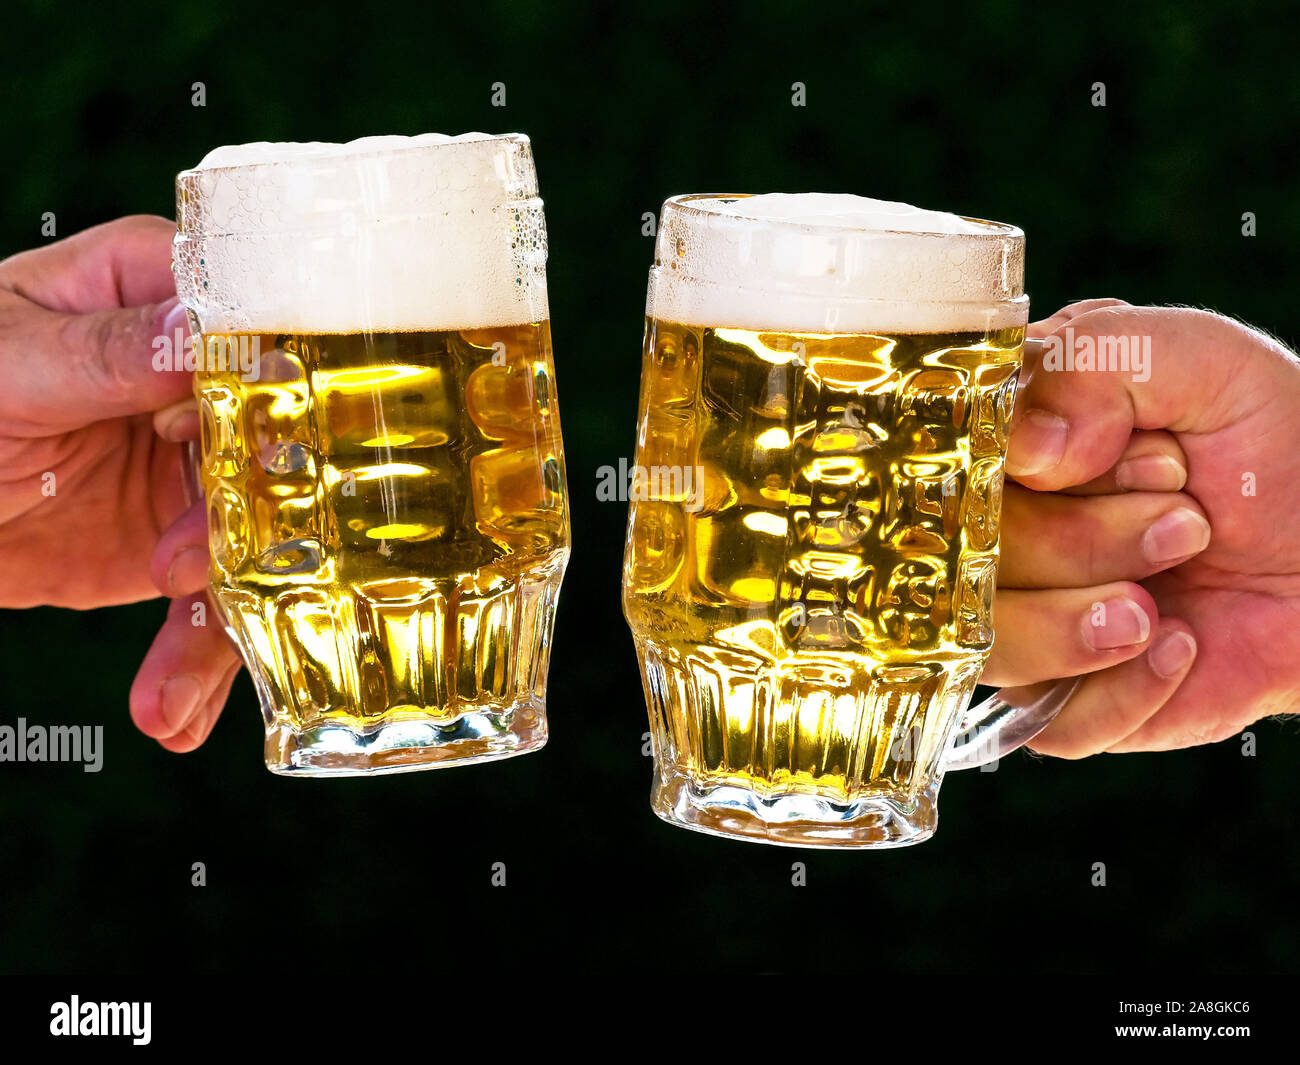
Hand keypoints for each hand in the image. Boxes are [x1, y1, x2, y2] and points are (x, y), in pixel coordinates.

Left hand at [0, 216, 239, 751]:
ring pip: (258, 542)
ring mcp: (197, 470)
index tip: (267, 442)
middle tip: (176, 571)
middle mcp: (197, 385)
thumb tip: (200, 329)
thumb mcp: (6, 365)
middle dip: (246, 524)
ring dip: (218, 626)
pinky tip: (173, 714)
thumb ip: (105, 353)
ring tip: (168, 697)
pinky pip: (214, 602)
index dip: (276, 385)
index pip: (255, 329)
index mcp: (158, 298)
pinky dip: (196, 663)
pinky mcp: (181, 546)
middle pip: (275, 447)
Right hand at [985, 299, 1299, 755]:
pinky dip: (1128, 688)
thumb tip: (1023, 450)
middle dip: (1078, 541)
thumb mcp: (1200, 359)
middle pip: (957, 559)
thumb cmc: (1276, 445)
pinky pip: (1054, 722)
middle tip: (1181, 519)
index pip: (933, 465)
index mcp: (1000, 444)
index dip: (1010, 468)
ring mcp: (1021, 622)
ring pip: (986, 644)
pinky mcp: (1067, 703)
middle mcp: (993, 535)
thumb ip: (1099, 358)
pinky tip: (1182, 644)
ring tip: (1166, 595)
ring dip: (1087, 621)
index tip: (1106, 457)